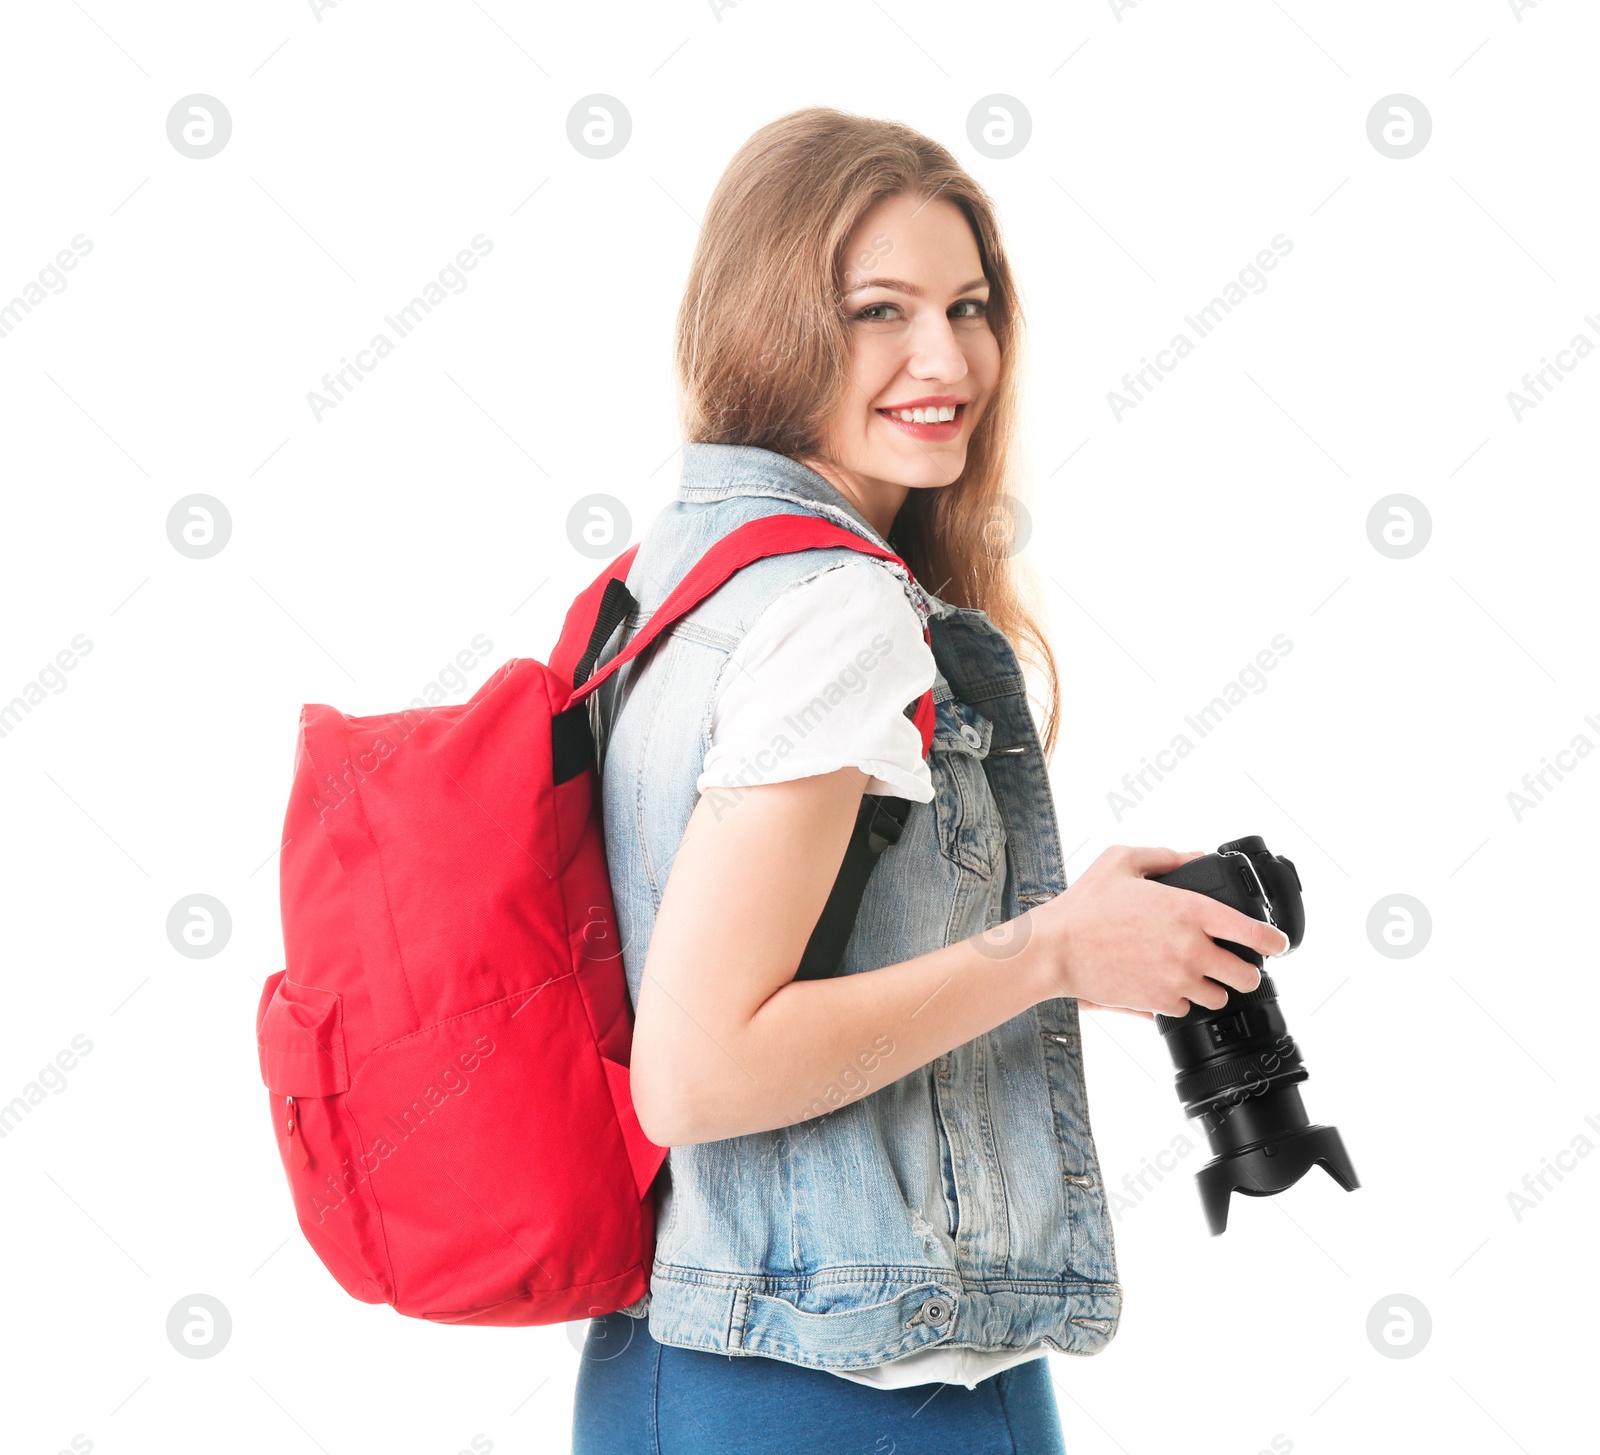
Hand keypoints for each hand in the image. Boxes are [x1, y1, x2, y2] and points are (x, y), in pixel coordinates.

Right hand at [1031, 845, 1289, 1018]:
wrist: (1055, 949)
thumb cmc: (1085, 905)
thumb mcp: (1122, 860)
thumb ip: (1166, 856)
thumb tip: (1195, 856)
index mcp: (1190, 910)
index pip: (1253, 933)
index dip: (1273, 941)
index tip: (1276, 945)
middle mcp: (1191, 948)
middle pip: (1246, 975)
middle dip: (1245, 971)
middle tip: (1234, 966)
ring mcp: (1177, 979)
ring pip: (1219, 997)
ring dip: (1213, 988)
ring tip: (1196, 977)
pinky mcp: (1159, 1002)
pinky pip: (1186, 1009)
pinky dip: (1181, 1001)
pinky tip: (1165, 986)